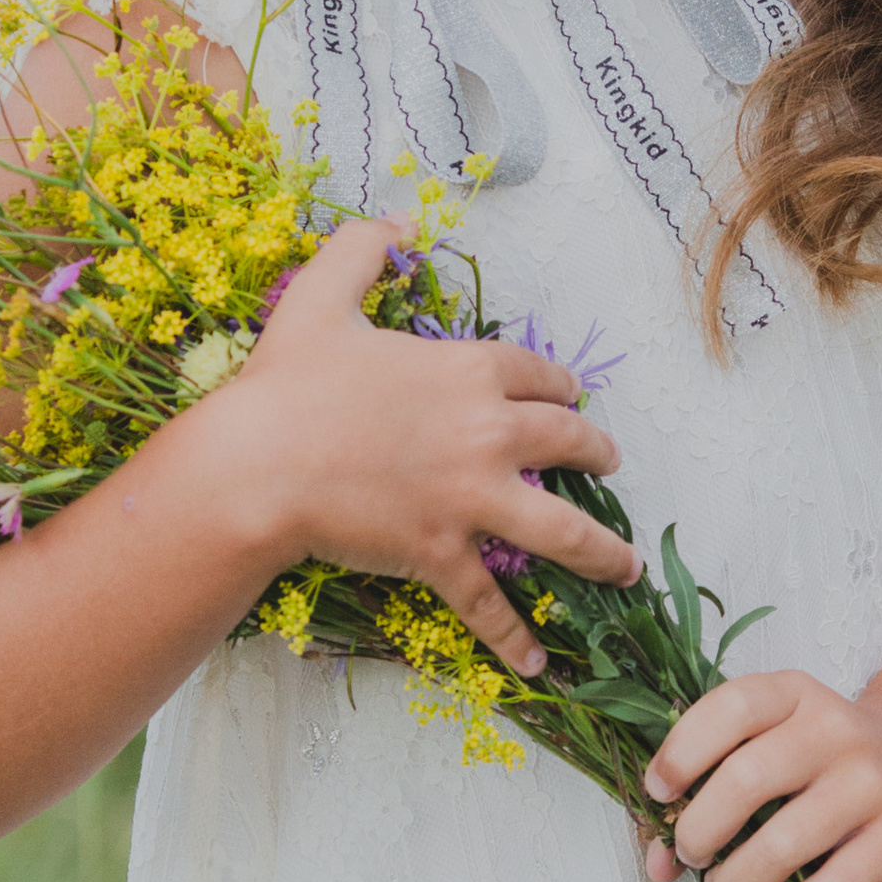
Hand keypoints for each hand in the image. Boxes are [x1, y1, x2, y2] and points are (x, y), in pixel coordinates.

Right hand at [224, 219, 640, 673]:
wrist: (255, 465)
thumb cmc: (287, 382)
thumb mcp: (321, 296)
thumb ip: (363, 249)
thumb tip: (397, 218)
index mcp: (465, 370)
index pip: (537, 373)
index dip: (559, 383)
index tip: (572, 394)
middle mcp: (485, 434)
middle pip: (568, 440)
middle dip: (597, 451)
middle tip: (608, 460)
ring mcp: (469, 500)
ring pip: (561, 529)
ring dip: (601, 552)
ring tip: (626, 570)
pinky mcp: (441, 554)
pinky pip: (488, 602)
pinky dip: (514, 637)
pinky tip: (539, 663)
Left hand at [639, 669, 881, 881]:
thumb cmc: (830, 759)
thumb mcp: (779, 741)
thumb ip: (715, 782)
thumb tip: (656, 859)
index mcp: (795, 694)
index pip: (730, 709)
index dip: (682, 752)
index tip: (659, 790)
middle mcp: (836, 730)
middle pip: (746, 779)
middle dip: (699, 829)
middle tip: (691, 852)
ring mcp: (872, 784)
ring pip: (783, 843)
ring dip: (736, 880)